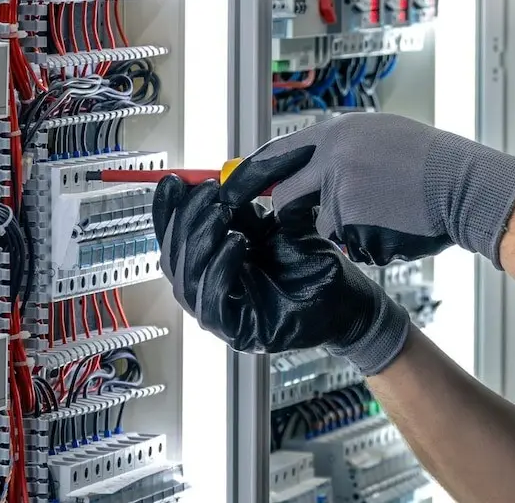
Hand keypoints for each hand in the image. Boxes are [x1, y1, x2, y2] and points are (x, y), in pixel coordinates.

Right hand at [152, 174, 409, 373]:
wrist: (348, 296)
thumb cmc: (313, 265)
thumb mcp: (273, 228)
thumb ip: (242, 211)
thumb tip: (216, 181)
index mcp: (213, 266)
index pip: (174, 239)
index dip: (167, 211)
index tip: (172, 182)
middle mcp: (210, 292)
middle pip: (173, 258)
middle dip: (185, 221)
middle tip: (209, 195)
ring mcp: (223, 316)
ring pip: (186, 280)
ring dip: (199, 241)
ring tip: (221, 214)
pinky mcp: (238, 333)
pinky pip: (212, 302)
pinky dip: (219, 269)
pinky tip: (236, 243)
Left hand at [223, 112, 514, 268]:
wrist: (465, 185)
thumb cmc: (433, 163)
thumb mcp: (381, 135)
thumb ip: (342, 147)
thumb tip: (310, 160)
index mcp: (337, 133)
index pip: (276, 155)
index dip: (253, 174)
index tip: (234, 188)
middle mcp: (332, 158)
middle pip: (287, 197)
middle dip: (296, 216)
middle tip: (316, 220)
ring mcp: (340, 190)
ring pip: (323, 226)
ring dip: (347, 228)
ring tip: (387, 212)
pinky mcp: (352, 221)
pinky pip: (349, 243)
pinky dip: (369, 242)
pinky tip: (397, 225)